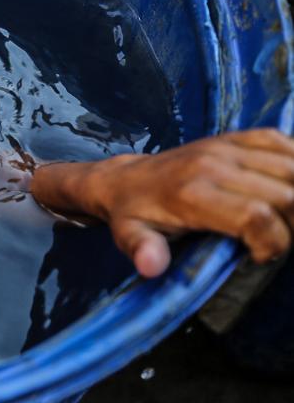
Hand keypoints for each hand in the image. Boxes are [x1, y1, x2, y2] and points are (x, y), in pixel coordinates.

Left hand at [33, 128, 293, 276]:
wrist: (127, 178)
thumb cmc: (134, 214)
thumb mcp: (130, 236)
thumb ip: (142, 250)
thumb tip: (150, 266)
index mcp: (191, 193)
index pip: (256, 216)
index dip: (273, 242)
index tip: (259, 256)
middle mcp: (214, 165)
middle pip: (284, 195)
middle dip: (292, 226)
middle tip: (275, 240)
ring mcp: (227, 147)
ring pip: (291, 168)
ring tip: (284, 219)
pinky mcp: (235, 137)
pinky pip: (282, 142)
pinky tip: (287, 187)